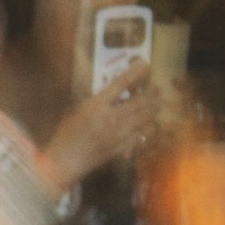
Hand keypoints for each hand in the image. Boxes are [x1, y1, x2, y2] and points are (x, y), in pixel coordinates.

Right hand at [44, 68, 160, 181]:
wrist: (67, 160)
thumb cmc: (67, 132)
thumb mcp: (76, 109)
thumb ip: (95, 98)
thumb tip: (111, 89)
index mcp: (97, 105)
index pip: (121, 83)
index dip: (136, 72)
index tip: (145, 65)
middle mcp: (112, 117)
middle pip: (141, 100)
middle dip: (152, 91)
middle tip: (155, 87)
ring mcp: (120, 132)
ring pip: (146, 116)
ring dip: (155, 107)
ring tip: (158, 102)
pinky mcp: (125, 145)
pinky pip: (145, 134)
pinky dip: (151, 126)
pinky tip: (151, 122)